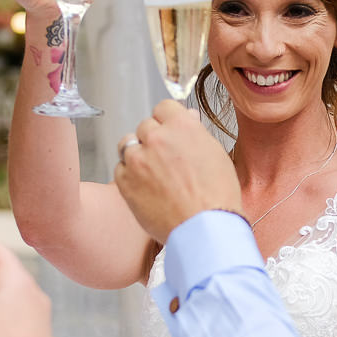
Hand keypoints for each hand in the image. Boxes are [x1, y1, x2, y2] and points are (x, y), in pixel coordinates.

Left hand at [113, 100, 242, 243]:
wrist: (205, 229)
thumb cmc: (217, 196)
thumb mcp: (216, 154)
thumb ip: (195, 133)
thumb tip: (187, 119)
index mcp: (181, 126)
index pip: (163, 108)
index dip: (167, 121)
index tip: (169, 132)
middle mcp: (156, 138)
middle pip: (145, 127)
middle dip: (153, 139)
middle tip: (166, 160)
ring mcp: (138, 159)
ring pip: (127, 145)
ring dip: (138, 155)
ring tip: (154, 175)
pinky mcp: (125, 182)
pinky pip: (120, 169)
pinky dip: (129, 175)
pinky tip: (147, 188)